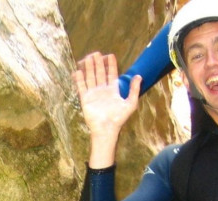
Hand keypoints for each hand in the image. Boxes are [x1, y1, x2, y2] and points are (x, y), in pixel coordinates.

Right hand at [73, 52, 140, 167]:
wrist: (106, 129)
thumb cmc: (119, 118)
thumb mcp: (131, 103)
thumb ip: (135, 90)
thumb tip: (139, 76)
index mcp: (113, 91)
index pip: (111, 74)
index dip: (111, 65)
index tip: (110, 55)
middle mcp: (102, 91)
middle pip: (99, 73)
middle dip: (98, 63)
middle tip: (97, 53)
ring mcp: (93, 94)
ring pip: (90, 77)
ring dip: (89, 68)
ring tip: (88, 57)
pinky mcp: (85, 99)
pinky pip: (82, 87)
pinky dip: (79, 79)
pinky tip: (78, 71)